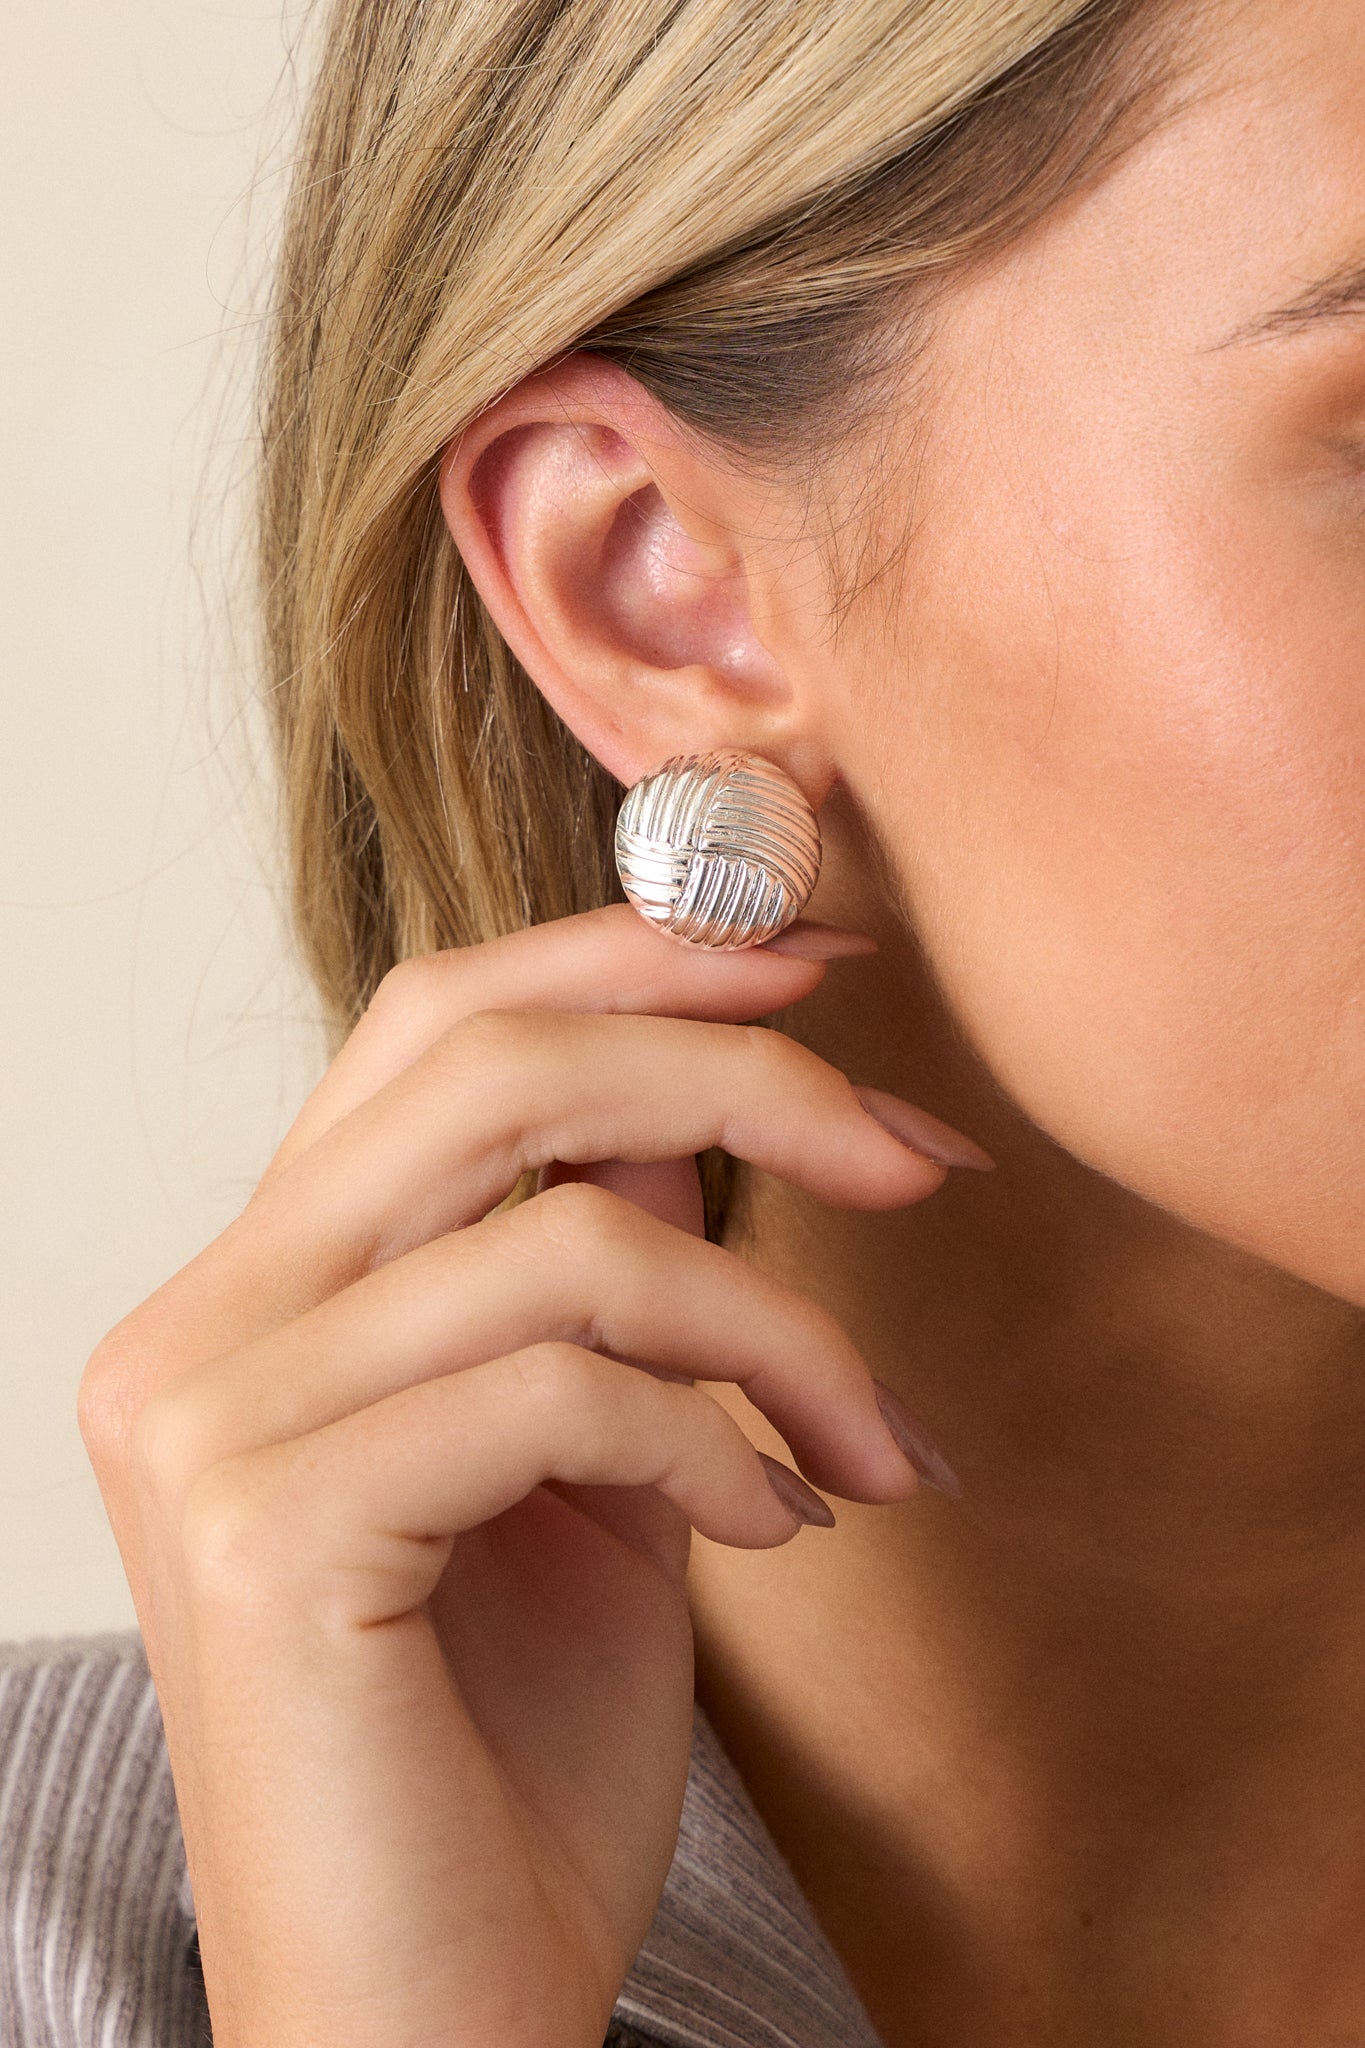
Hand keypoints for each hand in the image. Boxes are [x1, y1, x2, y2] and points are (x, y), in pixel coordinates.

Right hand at [79, 904, 964, 2047]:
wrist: (437, 2012)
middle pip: (487, 1066)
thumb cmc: (513, 1748)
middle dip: (737, 1072)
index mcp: (260, 1289)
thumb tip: (708, 1088)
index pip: (434, 1024)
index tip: (818, 959)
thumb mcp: (590, 1455)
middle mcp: (199, 1327)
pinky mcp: (271, 1529)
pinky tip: (774, 1527)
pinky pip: (560, 1389)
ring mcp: (212, 1421)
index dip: (632, 956)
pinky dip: (714, 1442)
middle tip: (911, 1153)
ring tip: (867, 1445)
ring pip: (561, 1235)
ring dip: (774, 1327)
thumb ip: (611, 1265)